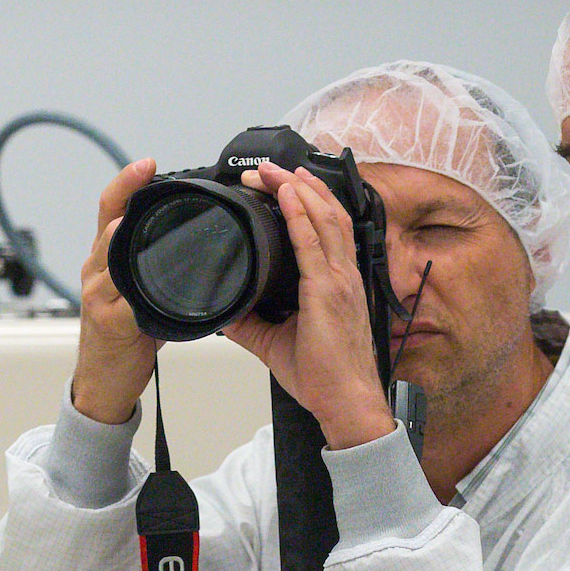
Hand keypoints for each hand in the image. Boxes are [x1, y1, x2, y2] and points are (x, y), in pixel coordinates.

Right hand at [68, 159, 165, 426]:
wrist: (103, 383)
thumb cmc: (124, 339)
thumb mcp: (138, 294)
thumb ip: (153, 267)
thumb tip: (191, 246)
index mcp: (106, 260)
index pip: (110, 211)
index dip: (125, 183)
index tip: (147, 163)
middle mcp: (97, 271)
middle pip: (108, 224)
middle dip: (127, 197)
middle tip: (150, 173)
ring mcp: (99, 295)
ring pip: (109, 255)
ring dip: (123, 234)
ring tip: (136, 216)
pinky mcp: (109, 322)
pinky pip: (121, 298)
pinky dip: (132, 285)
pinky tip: (146, 275)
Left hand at [222, 163, 395, 448]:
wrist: (345, 404)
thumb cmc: (325, 377)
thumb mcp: (276, 342)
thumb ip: (250, 322)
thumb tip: (223, 308)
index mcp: (336, 282)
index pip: (325, 227)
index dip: (305, 198)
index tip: (279, 182)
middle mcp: (343, 274)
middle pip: (325, 211)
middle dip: (297, 182)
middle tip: (267, 166)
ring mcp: (339, 281)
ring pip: (324, 217)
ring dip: (297, 188)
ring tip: (272, 169)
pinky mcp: (329, 293)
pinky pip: (313, 243)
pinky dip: (300, 214)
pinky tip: (286, 194)